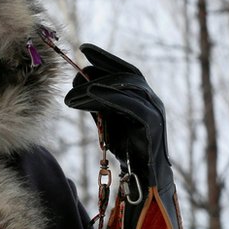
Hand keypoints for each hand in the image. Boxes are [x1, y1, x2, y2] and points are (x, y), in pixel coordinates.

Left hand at [63, 44, 170, 185]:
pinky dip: (109, 96)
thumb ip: (96, 101)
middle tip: (79, 59)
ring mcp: (155, 112)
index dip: (106, 58)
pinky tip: (89, 93)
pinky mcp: (152, 125)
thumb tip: (77, 80)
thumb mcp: (108, 120)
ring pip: (127, 88)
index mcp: (143, 97)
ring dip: (98, 84)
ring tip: (73, 88)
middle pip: (127, 75)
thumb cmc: (127, 149)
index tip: (84, 48)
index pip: (126, 70)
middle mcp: (152, 101)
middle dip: (103, 64)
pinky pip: (130, 105)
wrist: (145, 179)